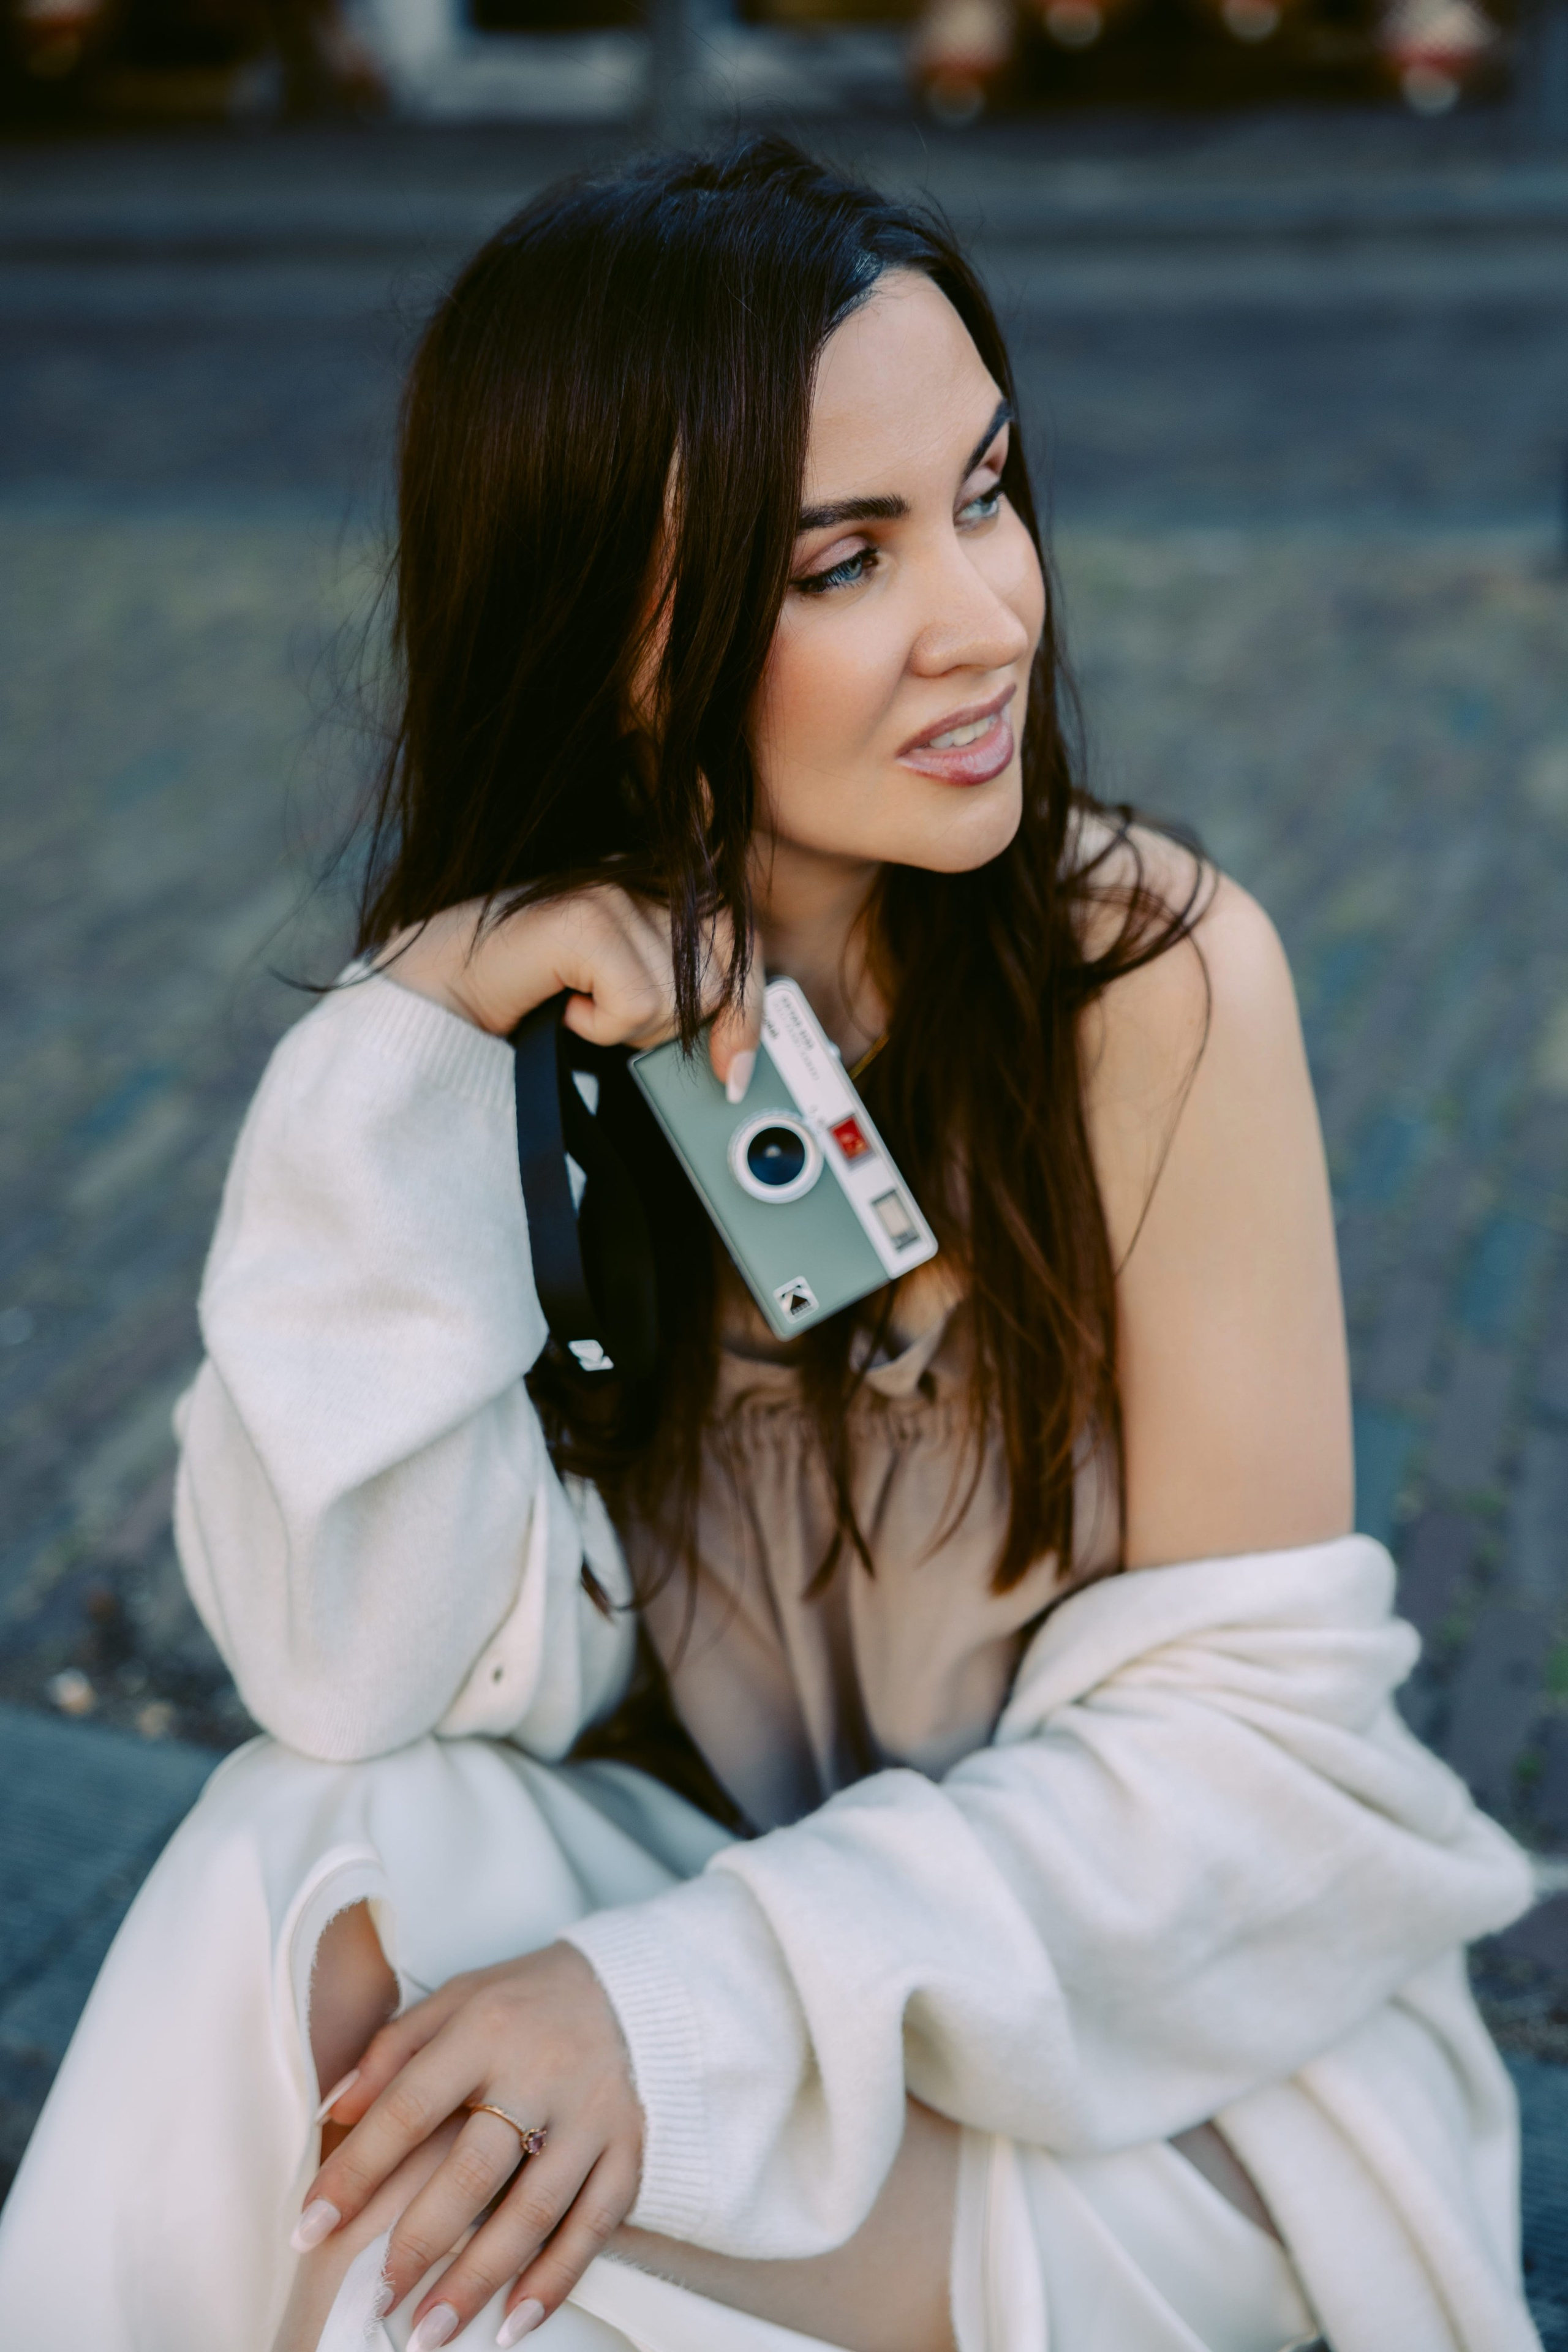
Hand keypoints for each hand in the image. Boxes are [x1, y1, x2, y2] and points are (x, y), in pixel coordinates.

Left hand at [293, 1942, 642, 2346]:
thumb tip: (331, 2114)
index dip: (355, 2172)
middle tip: (374, 2302)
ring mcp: (592, 2112)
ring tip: (430, 2333)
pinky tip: (515, 2323)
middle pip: (473, 2171)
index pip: (408, 2108)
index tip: (308, 2230)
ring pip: (534, 2210)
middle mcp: (540, 2070)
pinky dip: (555, 2278)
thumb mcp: (454, 1999)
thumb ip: (392, 2051)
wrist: (633, 1987)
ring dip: (479, 2279)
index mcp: (484, 2028)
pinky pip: (595, 2224)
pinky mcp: (630, 2146)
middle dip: (418, 2244)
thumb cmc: (522, 2002)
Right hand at [382, 885, 763, 1101]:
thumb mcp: (623, 997)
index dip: (746, 1012)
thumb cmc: (530, 1000)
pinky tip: (565, 1008)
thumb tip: (740, 1060)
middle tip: (620, 1028)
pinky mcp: (585, 918)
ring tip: (582, 1008)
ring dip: (631, 1027)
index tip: (735, 1074)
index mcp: (656, 886)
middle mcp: (641, 876)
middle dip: (678, 1026)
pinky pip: (637, 1003)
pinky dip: (601, 1027)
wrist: (442, 1001)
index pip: (739, 943)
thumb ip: (679, 998)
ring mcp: (612, 892)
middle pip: (720, 977)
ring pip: (679, 997)